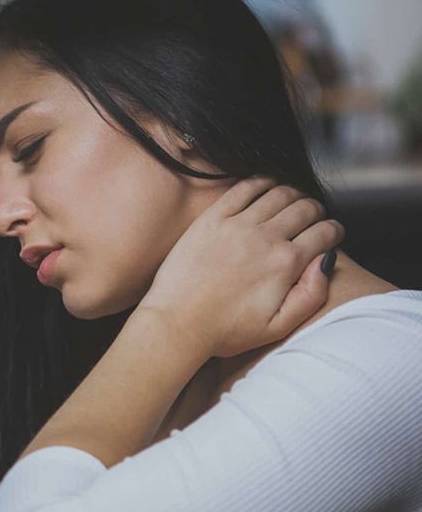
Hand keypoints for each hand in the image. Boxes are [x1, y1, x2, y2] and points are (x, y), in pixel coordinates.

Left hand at [137, 176, 344, 358]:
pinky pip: (243, 188)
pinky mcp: (211, 219)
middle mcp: (264, 238)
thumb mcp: (278, 326)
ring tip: (292, 203)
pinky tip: (266, 187)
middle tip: (313, 218)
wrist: (176, 323)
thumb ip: (312, 295)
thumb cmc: (224, 330)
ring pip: (278, 193)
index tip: (331, 234)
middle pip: (305, 208)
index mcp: (285, 264)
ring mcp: (236, 225)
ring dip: (293, 194)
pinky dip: (261, 182)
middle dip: (316, 210)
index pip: (325, 232)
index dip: (334, 231)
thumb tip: (326, 261)